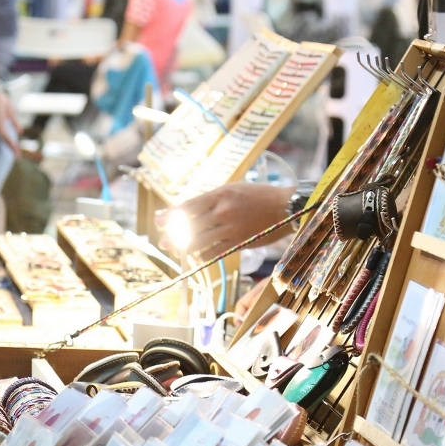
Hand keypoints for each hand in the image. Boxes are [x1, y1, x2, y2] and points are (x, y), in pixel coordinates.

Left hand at [0, 90, 20, 155]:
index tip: (17, 150)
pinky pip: (4, 134)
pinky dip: (10, 141)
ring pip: (5, 139)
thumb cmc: (0, 100)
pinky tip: (14, 146)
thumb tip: (20, 132)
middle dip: (12, 148)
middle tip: (18, 156)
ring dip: (12, 147)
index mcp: (0, 124)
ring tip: (18, 155)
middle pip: (6, 140)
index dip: (12, 143)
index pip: (6, 136)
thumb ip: (15, 123)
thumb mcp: (11, 113)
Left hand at [156, 181, 297, 259]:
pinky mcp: (239, 242)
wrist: (285, 207)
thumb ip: (210, 200)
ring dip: (184, 247)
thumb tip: (188, 210)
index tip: (159, 220)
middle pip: (190, 225)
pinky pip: (215, 252)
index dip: (171, 215)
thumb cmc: (257, 195)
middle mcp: (222, 211)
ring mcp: (231, 228)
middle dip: (173, 235)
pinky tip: (196, 256)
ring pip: (200, 241)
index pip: (188, 206)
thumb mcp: (231, 189)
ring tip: (174, 251)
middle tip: (162, 241)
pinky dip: (203, 255)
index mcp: (219, 195)